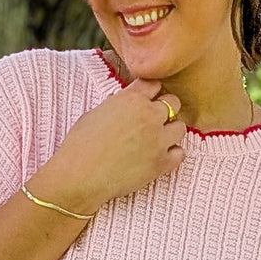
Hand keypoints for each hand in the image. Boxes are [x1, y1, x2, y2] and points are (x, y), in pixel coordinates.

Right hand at [45, 76, 186, 209]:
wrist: (80, 176)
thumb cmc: (80, 145)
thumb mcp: (95, 113)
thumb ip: (117, 105)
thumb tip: (123, 104)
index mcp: (131, 99)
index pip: (154, 84)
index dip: (151, 92)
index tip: (148, 100)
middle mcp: (149, 115)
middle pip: (173, 102)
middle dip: (165, 110)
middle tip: (154, 121)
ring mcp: (158, 139)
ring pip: (180, 127)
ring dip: (170, 132)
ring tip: (157, 141)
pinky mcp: (162, 163)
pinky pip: (180, 153)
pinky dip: (172, 155)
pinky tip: (159, 157)